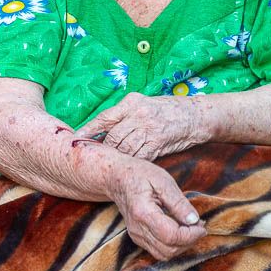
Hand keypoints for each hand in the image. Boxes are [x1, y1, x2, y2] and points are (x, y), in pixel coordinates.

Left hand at [75, 93, 204, 160]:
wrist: (195, 116)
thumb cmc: (168, 111)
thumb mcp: (144, 105)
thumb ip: (125, 115)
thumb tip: (102, 131)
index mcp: (132, 102)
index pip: (104, 118)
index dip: (88, 130)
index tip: (75, 139)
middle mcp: (138, 114)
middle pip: (112, 137)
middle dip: (103, 150)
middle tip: (93, 159)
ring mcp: (148, 128)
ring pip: (123, 149)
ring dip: (116, 159)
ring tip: (109, 166)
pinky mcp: (157, 142)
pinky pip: (138, 157)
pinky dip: (132, 164)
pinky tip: (128, 168)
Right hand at [109, 159, 205, 259]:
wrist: (118, 178)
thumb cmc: (141, 175)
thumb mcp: (164, 181)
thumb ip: (179, 203)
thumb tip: (195, 220)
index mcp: (143, 213)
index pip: (170, 236)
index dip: (191, 235)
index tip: (202, 225)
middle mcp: (137, 229)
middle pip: (168, 249)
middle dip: (189, 241)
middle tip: (200, 225)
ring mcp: (136, 235)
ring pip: (164, 254)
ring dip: (182, 245)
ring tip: (192, 228)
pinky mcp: (138, 238)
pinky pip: (158, 250)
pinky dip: (173, 244)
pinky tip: (181, 230)